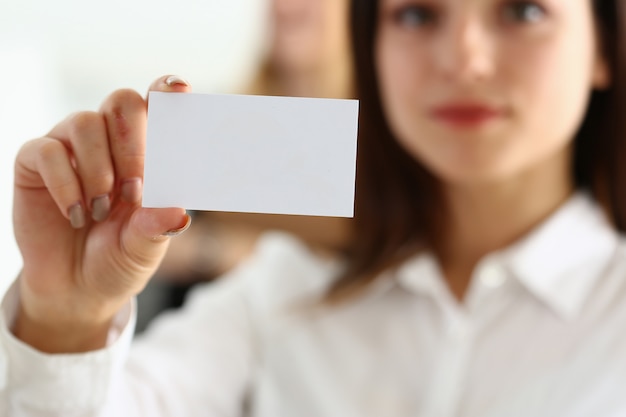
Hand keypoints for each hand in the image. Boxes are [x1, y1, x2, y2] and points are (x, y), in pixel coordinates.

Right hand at [12, 75, 191, 351]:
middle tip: (136, 189)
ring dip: (99, 168)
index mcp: (146, 154)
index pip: (157, 108)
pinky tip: (77, 214)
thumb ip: (157, 227)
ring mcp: (72, 150)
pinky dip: (66, 184)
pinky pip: (48, 151)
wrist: (77, 288)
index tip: (179, 89)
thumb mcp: (144, 248)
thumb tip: (178, 213)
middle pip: (122, 102)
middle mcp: (110, 143)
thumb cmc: (119, 258)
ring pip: (85, 121)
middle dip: (133, 142)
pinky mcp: (35, 164)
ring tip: (103, 210)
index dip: (167, 91)